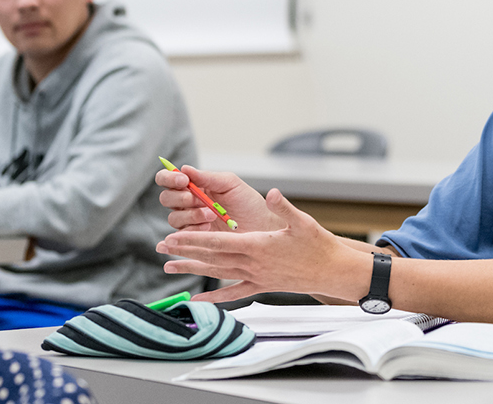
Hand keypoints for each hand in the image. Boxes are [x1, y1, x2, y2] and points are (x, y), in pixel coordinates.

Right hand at [155, 165, 286, 232]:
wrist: (262, 228)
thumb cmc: (248, 203)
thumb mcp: (230, 184)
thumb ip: (207, 177)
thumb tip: (183, 168)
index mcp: (195, 186)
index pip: (169, 178)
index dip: (169, 177)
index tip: (183, 180)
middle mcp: (188, 203)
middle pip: (166, 198)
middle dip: (179, 198)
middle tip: (196, 199)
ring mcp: (190, 222)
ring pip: (173, 217)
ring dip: (190, 215)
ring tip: (211, 215)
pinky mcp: (194, 240)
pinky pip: (181, 235)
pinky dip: (192, 230)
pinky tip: (207, 227)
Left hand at [156, 188, 365, 301]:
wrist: (331, 271)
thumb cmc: (318, 245)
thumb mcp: (303, 221)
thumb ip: (284, 207)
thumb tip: (272, 193)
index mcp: (258, 245)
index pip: (219, 241)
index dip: (194, 239)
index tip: (174, 237)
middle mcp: (252, 263)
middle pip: (212, 257)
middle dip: (185, 252)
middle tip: (161, 247)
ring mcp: (255, 276)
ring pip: (217, 273)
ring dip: (192, 270)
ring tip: (169, 267)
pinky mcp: (261, 285)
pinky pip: (233, 293)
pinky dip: (214, 297)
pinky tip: (197, 300)